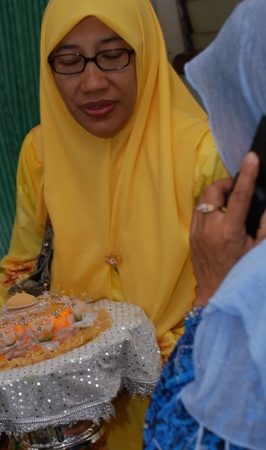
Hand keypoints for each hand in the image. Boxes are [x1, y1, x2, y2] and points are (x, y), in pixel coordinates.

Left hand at [191, 152, 265, 305]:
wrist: (215, 292)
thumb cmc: (240, 272)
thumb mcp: (257, 250)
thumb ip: (265, 227)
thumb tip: (264, 205)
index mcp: (229, 231)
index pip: (239, 196)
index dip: (247, 174)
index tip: (251, 158)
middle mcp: (210, 228)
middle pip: (213, 191)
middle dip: (226, 184)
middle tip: (238, 188)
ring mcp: (197, 231)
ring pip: (203, 200)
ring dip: (217, 195)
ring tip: (230, 201)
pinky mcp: (191, 235)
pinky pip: (198, 211)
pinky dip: (209, 206)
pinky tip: (220, 214)